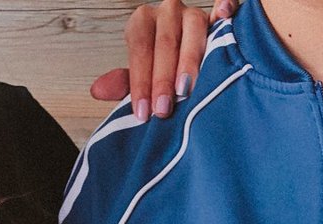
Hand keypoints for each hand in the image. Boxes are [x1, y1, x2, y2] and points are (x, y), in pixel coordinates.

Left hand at [91, 1, 230, 119]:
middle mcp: (168, 12)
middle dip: (162, 79)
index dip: (141, 81)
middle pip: (165, 41)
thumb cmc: (162, 74)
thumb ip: (124, 84)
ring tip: (185, 89)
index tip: (142, 113)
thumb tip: (98, 90)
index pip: (139, 49)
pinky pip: (224, 7)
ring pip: (193, 29)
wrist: (185, 64)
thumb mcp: (141, 79)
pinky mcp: (218, 17)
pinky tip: (224, 14)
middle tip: (163, 110)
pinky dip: (225, 8)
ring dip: (189, 61)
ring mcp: (194, 13)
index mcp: (143, 23)